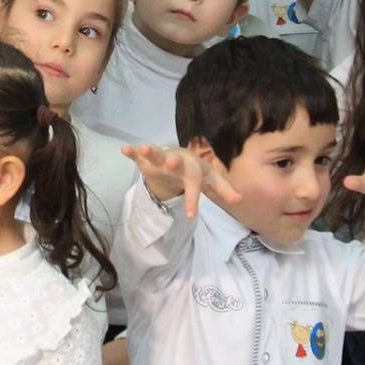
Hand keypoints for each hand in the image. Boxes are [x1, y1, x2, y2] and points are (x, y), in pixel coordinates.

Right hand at [122, 142, 241, 220]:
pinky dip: (132, 152)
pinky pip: (139, 156)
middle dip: (173, 162)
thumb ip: (223, 189)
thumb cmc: (196, 173)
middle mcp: (177, 163)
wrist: (181, 159)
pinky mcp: (148, 160)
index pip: (194, 186)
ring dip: (150, 151)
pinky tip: (124, 149)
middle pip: (176, 162)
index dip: (193, 200)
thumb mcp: (211, 180)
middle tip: (171, 163)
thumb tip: (240, 199)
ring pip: (157, 154)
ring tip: (143, 147)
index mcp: (193, 170)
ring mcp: (162, 160)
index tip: (190, 216)